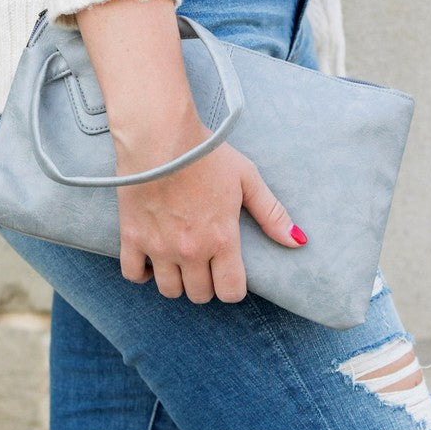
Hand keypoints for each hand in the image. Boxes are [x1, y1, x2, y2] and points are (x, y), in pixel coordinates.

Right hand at [74, 0, 306, 304]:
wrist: (159, 135)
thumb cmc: (206, 153)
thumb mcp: (246, 178)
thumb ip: (271, 213)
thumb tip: (298, 241)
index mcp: (223, 238)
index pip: (230, 292)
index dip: (232, 288)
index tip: (229, 273)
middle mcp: (192, 251)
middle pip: (200, 294)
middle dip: (206, 283)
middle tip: (205, 263)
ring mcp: (160, 247)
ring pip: (169, 290)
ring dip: (177, 281)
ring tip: (180, 261)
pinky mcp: (132, 237)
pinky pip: (133, 274)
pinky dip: (143, 272)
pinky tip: (151, 259)